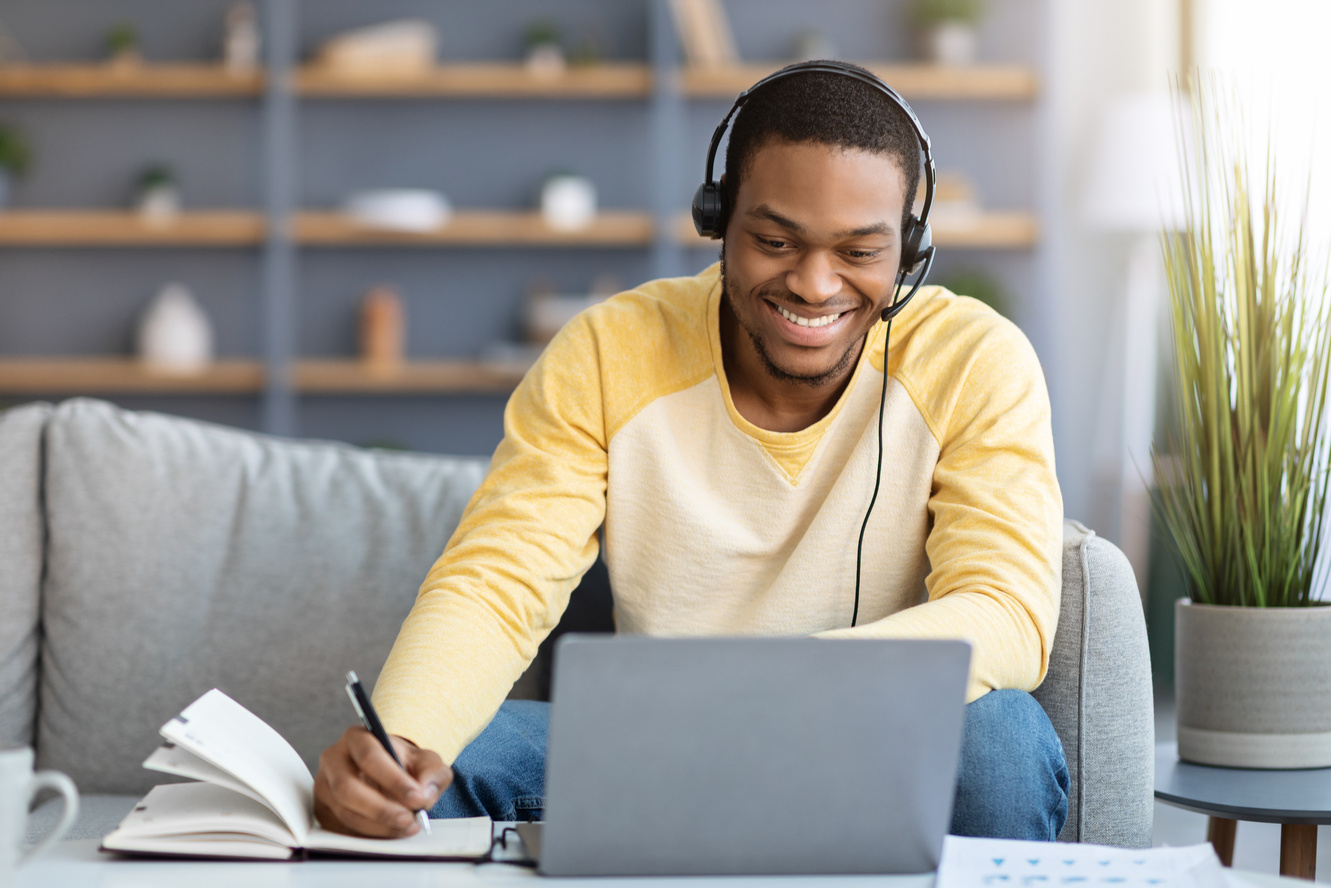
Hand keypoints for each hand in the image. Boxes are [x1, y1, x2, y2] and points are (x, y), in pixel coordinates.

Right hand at [313, 726, 451, 836]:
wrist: (389, 770)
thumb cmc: (405, 763)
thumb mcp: (426, 761)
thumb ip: (432, 774)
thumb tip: (425, 795)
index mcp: (357, 737)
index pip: (370, 757)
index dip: (393, 780)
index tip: (417, 798)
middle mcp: (334, 759)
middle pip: (347, 788)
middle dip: (381, 809)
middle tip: (409, 820)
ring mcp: (324, 785)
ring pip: (344, 812)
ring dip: (377, 826)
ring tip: (405, 827)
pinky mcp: (322, 809)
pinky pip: (341, 828)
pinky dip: (367, 835)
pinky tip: (389, 832)